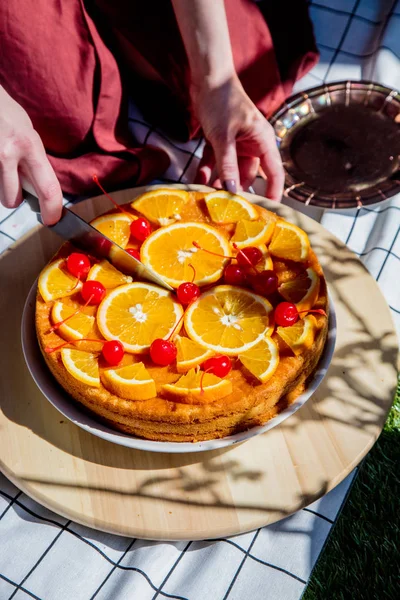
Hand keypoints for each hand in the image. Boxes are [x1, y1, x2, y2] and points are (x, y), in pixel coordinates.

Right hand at [0, 87, 61, 224]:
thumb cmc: (7, 115)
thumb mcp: (29, 136)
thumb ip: (34, 163)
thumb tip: (40, 190)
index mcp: (30, 146)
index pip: (48, 189)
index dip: (52, 210)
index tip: (52, 219)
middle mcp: (8, 153)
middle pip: (12, 200)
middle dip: (13, 199)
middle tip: (14, 185)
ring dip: (0, 185)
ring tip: (1, 164)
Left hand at [192, 75, 283, 199]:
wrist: (205, 77)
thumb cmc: (221, 99)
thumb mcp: (223, 136)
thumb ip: (227, 165)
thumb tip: (232, 191)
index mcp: (263, 141)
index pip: (274, 173)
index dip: (272, 193)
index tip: (267, 212)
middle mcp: (252, 145)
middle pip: (247, 176)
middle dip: (235, 191)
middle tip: (226, 210)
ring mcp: (236, 144)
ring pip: (229, 171)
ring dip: (218, 182)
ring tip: (208, 198)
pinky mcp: (221, 142)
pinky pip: (216, 162)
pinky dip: (207, 171)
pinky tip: (198, 182)